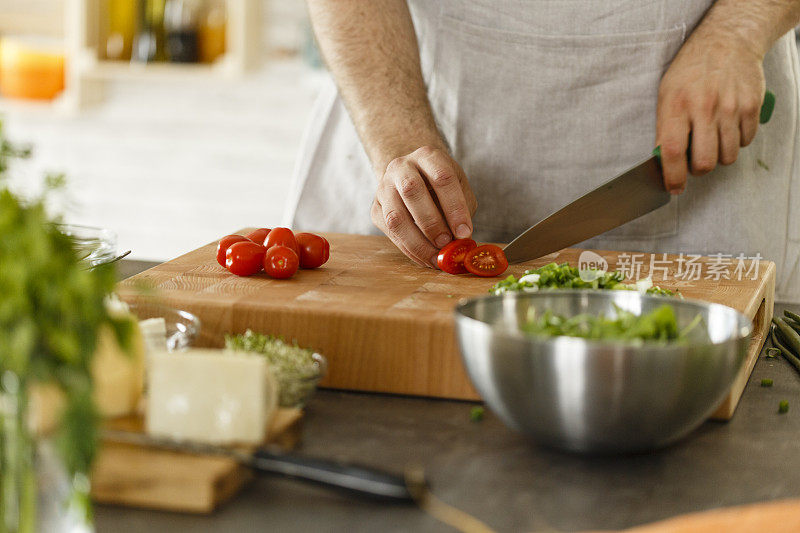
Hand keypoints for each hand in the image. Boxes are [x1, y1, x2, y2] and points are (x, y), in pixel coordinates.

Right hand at [371, 146, 477, 266]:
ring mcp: (384, 186)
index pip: (442, 177)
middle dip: (431, 223)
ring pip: (395, 216)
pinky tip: (425, 258)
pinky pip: (389, 232)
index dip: (455, 207)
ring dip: (417, 242)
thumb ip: (463, 210)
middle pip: (412, 191)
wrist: (412, 178)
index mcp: (427, 156)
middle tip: (446, 243)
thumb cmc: (441, 187)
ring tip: (436, 258)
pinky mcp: (375, 208)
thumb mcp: (459, 188)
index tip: (465, 232)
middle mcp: (401, 166)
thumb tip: (460, 240)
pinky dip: (409, 249)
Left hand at [656, 30, 765, 193]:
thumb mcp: (666, 95)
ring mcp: (730, 108)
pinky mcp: (752, 106)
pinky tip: (728, 128)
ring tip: (712, 141)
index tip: (674, 188)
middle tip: (694, 161)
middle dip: (698, 170)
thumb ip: (664, 128)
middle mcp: (705, 108)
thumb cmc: (691, 70)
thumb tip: (662, 161)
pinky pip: (746, 142)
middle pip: (705, 162)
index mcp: (677, 106)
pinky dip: (737, 142)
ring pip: (728, 156)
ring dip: (718, 157)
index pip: (672, 152)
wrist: (727, 42)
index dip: (673, 176)